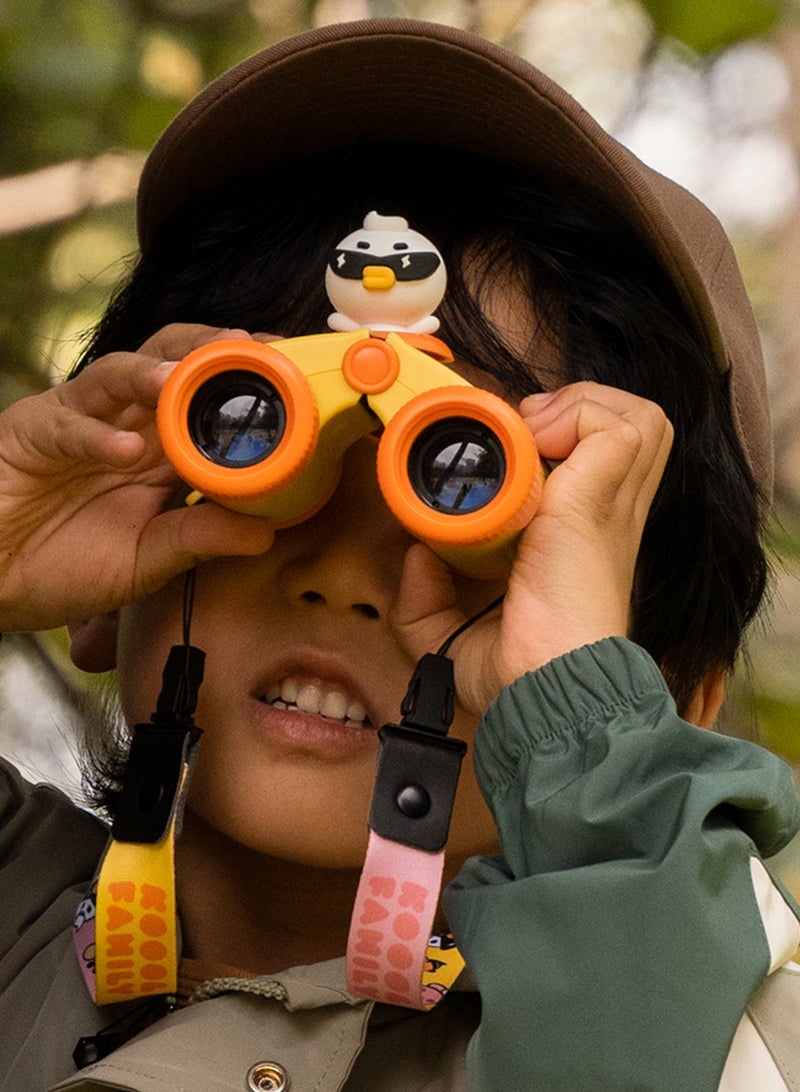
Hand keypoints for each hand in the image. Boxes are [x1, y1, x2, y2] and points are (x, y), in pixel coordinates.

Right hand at [0, 324, 274, 631]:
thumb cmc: (65, 565)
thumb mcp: (145, 560)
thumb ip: (196, 539)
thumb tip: (264, 534)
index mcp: (159, 450)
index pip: (205, 397)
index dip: (245, 380)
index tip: (291, 373)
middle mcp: (125, 425)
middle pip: (169, 362)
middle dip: (208, 350)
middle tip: (249, 349)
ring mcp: (79, 422)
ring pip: (117, 374)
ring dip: (152, 372)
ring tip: (182, 378)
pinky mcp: (32, 432)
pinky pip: (66, 423)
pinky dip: (95, 435)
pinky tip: (123, 451)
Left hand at [389, 382, 673, 713]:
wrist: (548, 692)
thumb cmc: (517, 678)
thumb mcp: (453, 639)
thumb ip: (426, 602)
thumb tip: (417, 556)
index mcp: (583, 540)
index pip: (604, 461)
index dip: (562, 438)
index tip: (508, 450)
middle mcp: (607, 517)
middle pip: (636, 428)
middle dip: (580, 409)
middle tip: (529, 434)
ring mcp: (609, 507)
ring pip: (640, 418)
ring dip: (585, 407)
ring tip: (538, 434)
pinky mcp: (599, 501)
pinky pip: (619, 427)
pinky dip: (580, 416)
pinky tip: (541, 444)